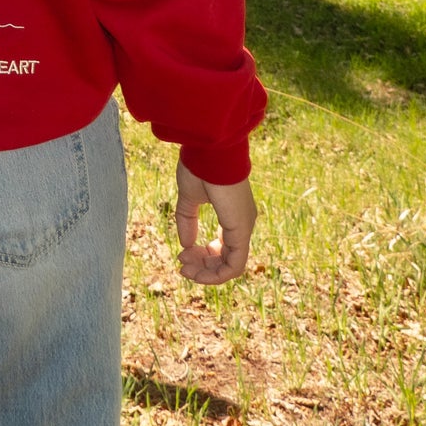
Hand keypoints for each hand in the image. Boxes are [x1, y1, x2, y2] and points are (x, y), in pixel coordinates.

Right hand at [175, 160, 255, 284]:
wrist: (210, 151)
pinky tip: (196, 269)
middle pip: (227, 260)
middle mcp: (242, 224)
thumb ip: (187, 220)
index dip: (203, 256)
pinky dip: (216, 274)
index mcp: (233, 216)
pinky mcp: (241, 231)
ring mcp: (244, 228)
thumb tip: (185, 244)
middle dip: (203, 267)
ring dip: (207, 273)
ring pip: (231, 267)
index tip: (182, 254)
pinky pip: (234, 265)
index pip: (224, 248)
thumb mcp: (189, 198)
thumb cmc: (200, 167)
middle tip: (182, 266)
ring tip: (185, 269)